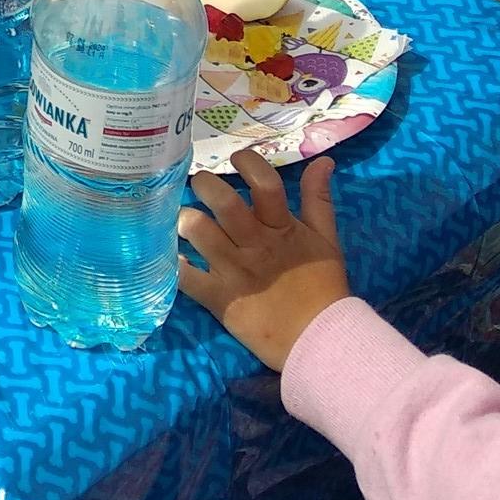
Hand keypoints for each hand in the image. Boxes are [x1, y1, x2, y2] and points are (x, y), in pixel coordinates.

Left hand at [177, 149, 351, 369]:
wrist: (321, 341)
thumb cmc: (323, 287)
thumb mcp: (327, 240)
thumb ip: (318, 199)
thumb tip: (322, 161)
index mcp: (282, 228)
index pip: (265, 184)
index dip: (248, 163)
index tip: (235, 158)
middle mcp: (255, 245)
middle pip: (224, 203)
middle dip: (204, 184)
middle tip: (200, 185)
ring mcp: (234, 272)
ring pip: (198, 232)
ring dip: (185, 220)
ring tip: (183, 219)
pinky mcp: (219, 299)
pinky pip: (186, 276)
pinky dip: (174, 263)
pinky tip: (173, 255)